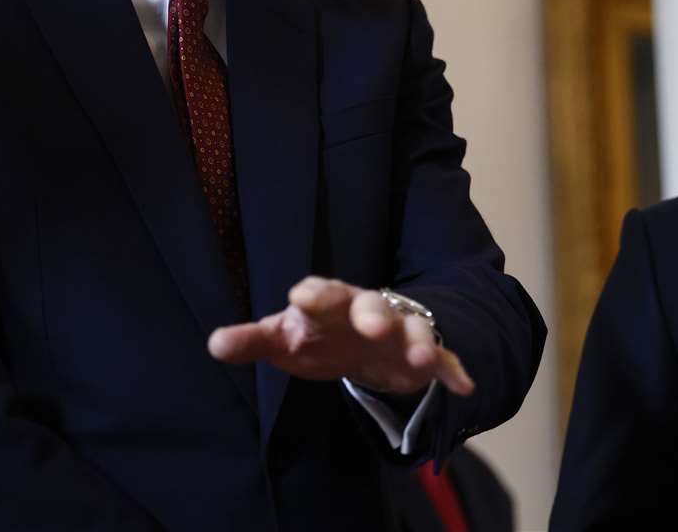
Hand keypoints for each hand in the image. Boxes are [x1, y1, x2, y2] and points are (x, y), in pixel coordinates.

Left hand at [207, 277, 474, 396]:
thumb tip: (213, 344)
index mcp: (330, 302)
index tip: (299, 299)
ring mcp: (399, 330)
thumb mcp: (285, 338)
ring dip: (418, 340)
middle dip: (374, 313)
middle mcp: (367, 310)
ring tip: (420, 357)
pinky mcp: (422, 354)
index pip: (321, 292)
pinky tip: (464, 385)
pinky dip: (453, 369)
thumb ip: (253, 340)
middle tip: (371, 325)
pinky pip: (443, 357)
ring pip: (413, 327)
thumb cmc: (319, 333)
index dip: (313, 295)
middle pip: (373, 305)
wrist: (364, 337)